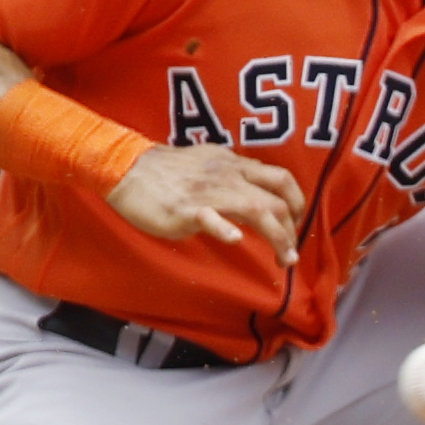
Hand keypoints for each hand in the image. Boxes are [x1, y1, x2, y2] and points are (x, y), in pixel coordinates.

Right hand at [106, 145, 305, 266]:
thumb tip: (254, 195)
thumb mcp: (209, 164)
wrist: (127, 168)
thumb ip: (233, 178)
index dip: (297, 202)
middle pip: (276, 200)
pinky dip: (225, 228)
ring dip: (277, 237)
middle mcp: (229, 176)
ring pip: (255, 209)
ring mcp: (209, 192)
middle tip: (291, 254)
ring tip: (283, 259)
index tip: (295, 224)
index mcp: (234, 165)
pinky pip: (209, 217)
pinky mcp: (186, 209)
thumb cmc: (167, 171)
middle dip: (291, 230)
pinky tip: (235, 240)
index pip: (280, 179)